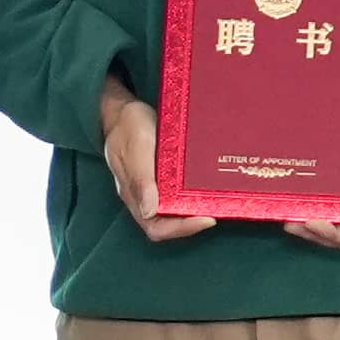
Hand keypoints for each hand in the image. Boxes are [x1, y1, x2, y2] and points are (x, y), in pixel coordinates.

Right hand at [98, 79, 213, 241]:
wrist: (123, 110)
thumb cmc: (128, 126)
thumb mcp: (136, 146)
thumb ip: (141, 178)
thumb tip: (149, 211)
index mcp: (133, 195)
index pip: (156, 227)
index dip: (181, 229)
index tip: (207, 219)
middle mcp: (144, 196)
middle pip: (168, 224)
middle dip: (192, 223)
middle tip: (217, 211)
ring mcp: (153, 187)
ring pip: (174, 210)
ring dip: (193, 211)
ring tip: (216, 202)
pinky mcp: (162, 176)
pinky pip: (177, 193)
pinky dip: (192, 195)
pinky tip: (207, 187)